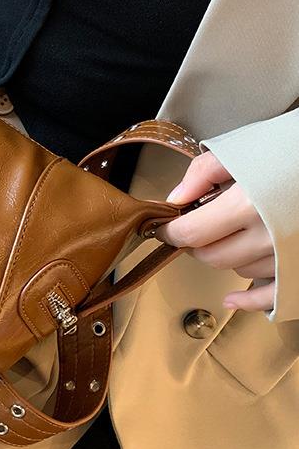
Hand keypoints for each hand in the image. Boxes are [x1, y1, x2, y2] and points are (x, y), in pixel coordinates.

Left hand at [157, 151, 275, 312]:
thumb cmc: (294, 148)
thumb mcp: (245, 149)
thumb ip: (204, 172)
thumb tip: (176, 199)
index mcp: (248, 204)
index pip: (194, 232)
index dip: (171, 232)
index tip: (163, 227)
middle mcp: (268, 236)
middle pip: (213, 256)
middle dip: (195, 244)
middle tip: (192, 228)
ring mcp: (287, 255)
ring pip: (239, 270)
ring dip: (225, 256)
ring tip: (230, 232)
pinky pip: (271, 296)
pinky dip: (249, 301)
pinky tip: (233, 299)